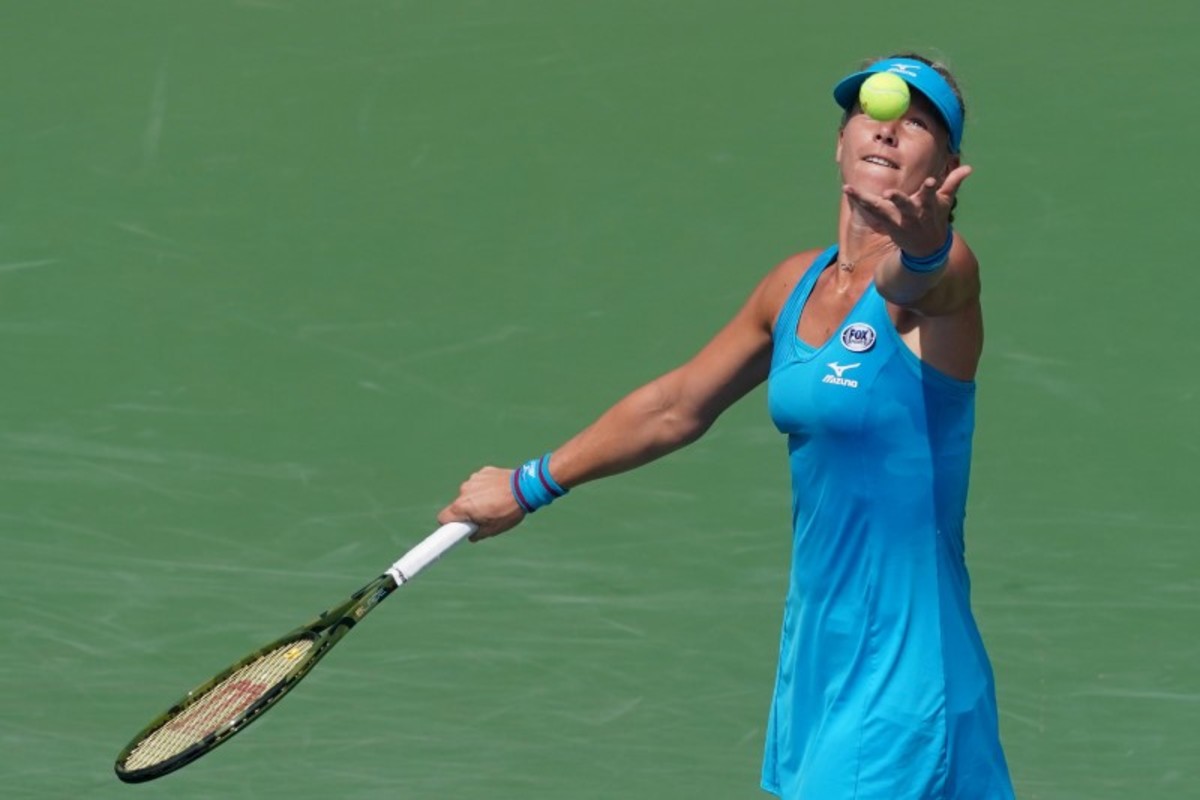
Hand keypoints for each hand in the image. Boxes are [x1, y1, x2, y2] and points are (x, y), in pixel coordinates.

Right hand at [437, 466, 526, 540]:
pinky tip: (498, 491)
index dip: (449, 524)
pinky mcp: (482, 472)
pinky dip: (485, 487)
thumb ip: (477, 534)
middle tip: (484, 516)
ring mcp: (473, 479)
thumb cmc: (509, 511)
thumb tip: (471, 536)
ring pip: (469, 493)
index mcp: (462, 506)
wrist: (525, 488)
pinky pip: (479, 483)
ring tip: (495, 502)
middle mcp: (464, 491)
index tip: (457, 527)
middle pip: (458, 505)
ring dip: (477, 498)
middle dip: (468, 511)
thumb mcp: (493, 529)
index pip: (443, 517)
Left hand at [843, 165, 971, 255]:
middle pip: (905, 205)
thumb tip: (968, 168)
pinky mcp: (886, 223)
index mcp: (928, 206)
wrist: (926, 250)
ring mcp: (897, 220)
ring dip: (865, 199)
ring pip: (880, 209)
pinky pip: (870, 210)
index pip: (930, 195)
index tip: (931, 181)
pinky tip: (848, 189)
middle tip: (888, 194)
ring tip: (850, 189)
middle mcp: (912, 214)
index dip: (929, 189)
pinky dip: (859, 199)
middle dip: (898, 199)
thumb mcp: (945, 202)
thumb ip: (953, 183)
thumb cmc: (935, 219)